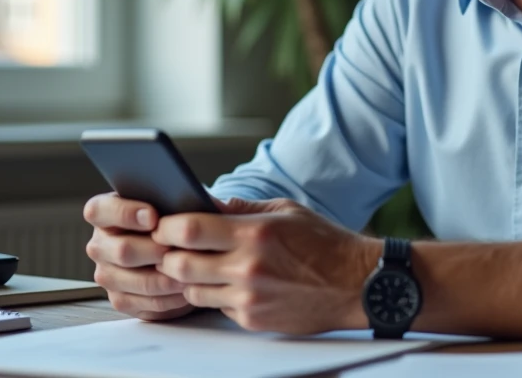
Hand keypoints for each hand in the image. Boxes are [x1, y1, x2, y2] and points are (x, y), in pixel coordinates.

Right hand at [83, 192, 195, 320]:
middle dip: (152, 250)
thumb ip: (186, 200)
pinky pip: (141, 302)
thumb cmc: (179, 219)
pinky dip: (166, 298)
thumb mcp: (182, 203)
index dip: (125, 213)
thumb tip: (205, 205)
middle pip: (119, 250)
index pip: (100, 210)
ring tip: (188, 272)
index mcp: (107, 212)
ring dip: (162, 277)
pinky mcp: (121, 299)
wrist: (183, 248)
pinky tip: (185, 290)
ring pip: (130, 280)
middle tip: (175, 249)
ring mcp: (108, 273)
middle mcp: (101, 244)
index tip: (154, 217)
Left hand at [151, 197, 379, 333]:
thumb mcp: (286, 211)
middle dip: (169, 255)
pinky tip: (231, 283)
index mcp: (255, 233)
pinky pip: (216, 307)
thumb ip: (241, 209)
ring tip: (203, 265)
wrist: (357, 285)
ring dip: (189, 278)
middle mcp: (247, 268)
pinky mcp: (253, 320)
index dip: (168, 226)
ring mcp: (249, 298)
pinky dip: (216, 295)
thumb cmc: (324, 243)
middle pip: (178, 264)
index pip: (188, 229)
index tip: (164, 222)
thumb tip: (203, 201)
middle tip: (174, 247)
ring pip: (191, 290)